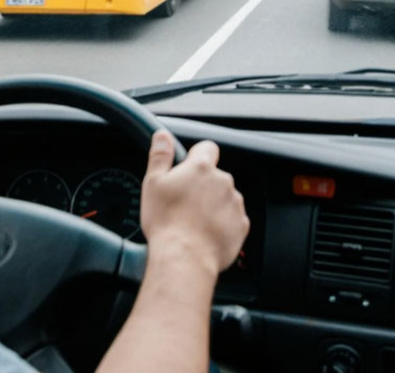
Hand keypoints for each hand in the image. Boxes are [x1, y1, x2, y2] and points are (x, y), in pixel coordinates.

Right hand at [139, 131, 248, 273]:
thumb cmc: (166, 222)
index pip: (207, 148)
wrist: (184, 258)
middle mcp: (223, 182)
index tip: (188, 168)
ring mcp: (235, 204)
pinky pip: (233, 219)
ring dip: (213, 205)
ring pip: (224, 197)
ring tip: (194, 222)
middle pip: (215, 176)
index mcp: (201, 168)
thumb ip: (160, 155)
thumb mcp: (153, 183)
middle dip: (203, 186)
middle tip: (184, 203)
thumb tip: (162, 136)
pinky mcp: (241, 225)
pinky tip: (205, 233)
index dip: (197, 155)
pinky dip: (222, 223)